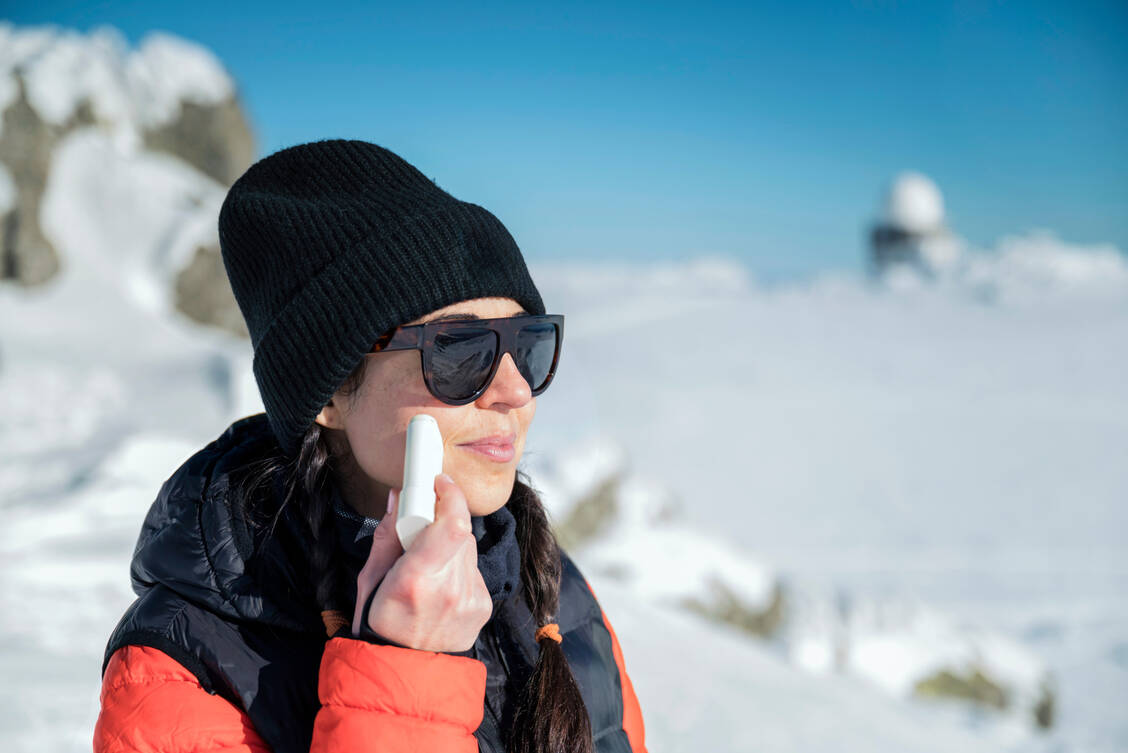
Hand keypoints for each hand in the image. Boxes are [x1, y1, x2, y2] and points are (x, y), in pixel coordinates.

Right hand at [351, 474, 491, 652]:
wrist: (404, 670)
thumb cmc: (380, 622)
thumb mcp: (370, 579)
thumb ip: (387, 534)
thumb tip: (398, 496)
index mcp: (415, 580)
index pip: (453, 524)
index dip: (451, 496)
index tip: (439, 482)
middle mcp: (449, 590)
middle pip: (460, 531)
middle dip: (443, 521)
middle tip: (422, 531)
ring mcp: (470, 601)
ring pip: (469, 549)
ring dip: (450, 547)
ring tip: (428, 570)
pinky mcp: (483, 607)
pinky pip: (474, 570)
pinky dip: (458, 569)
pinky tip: (441, 588)